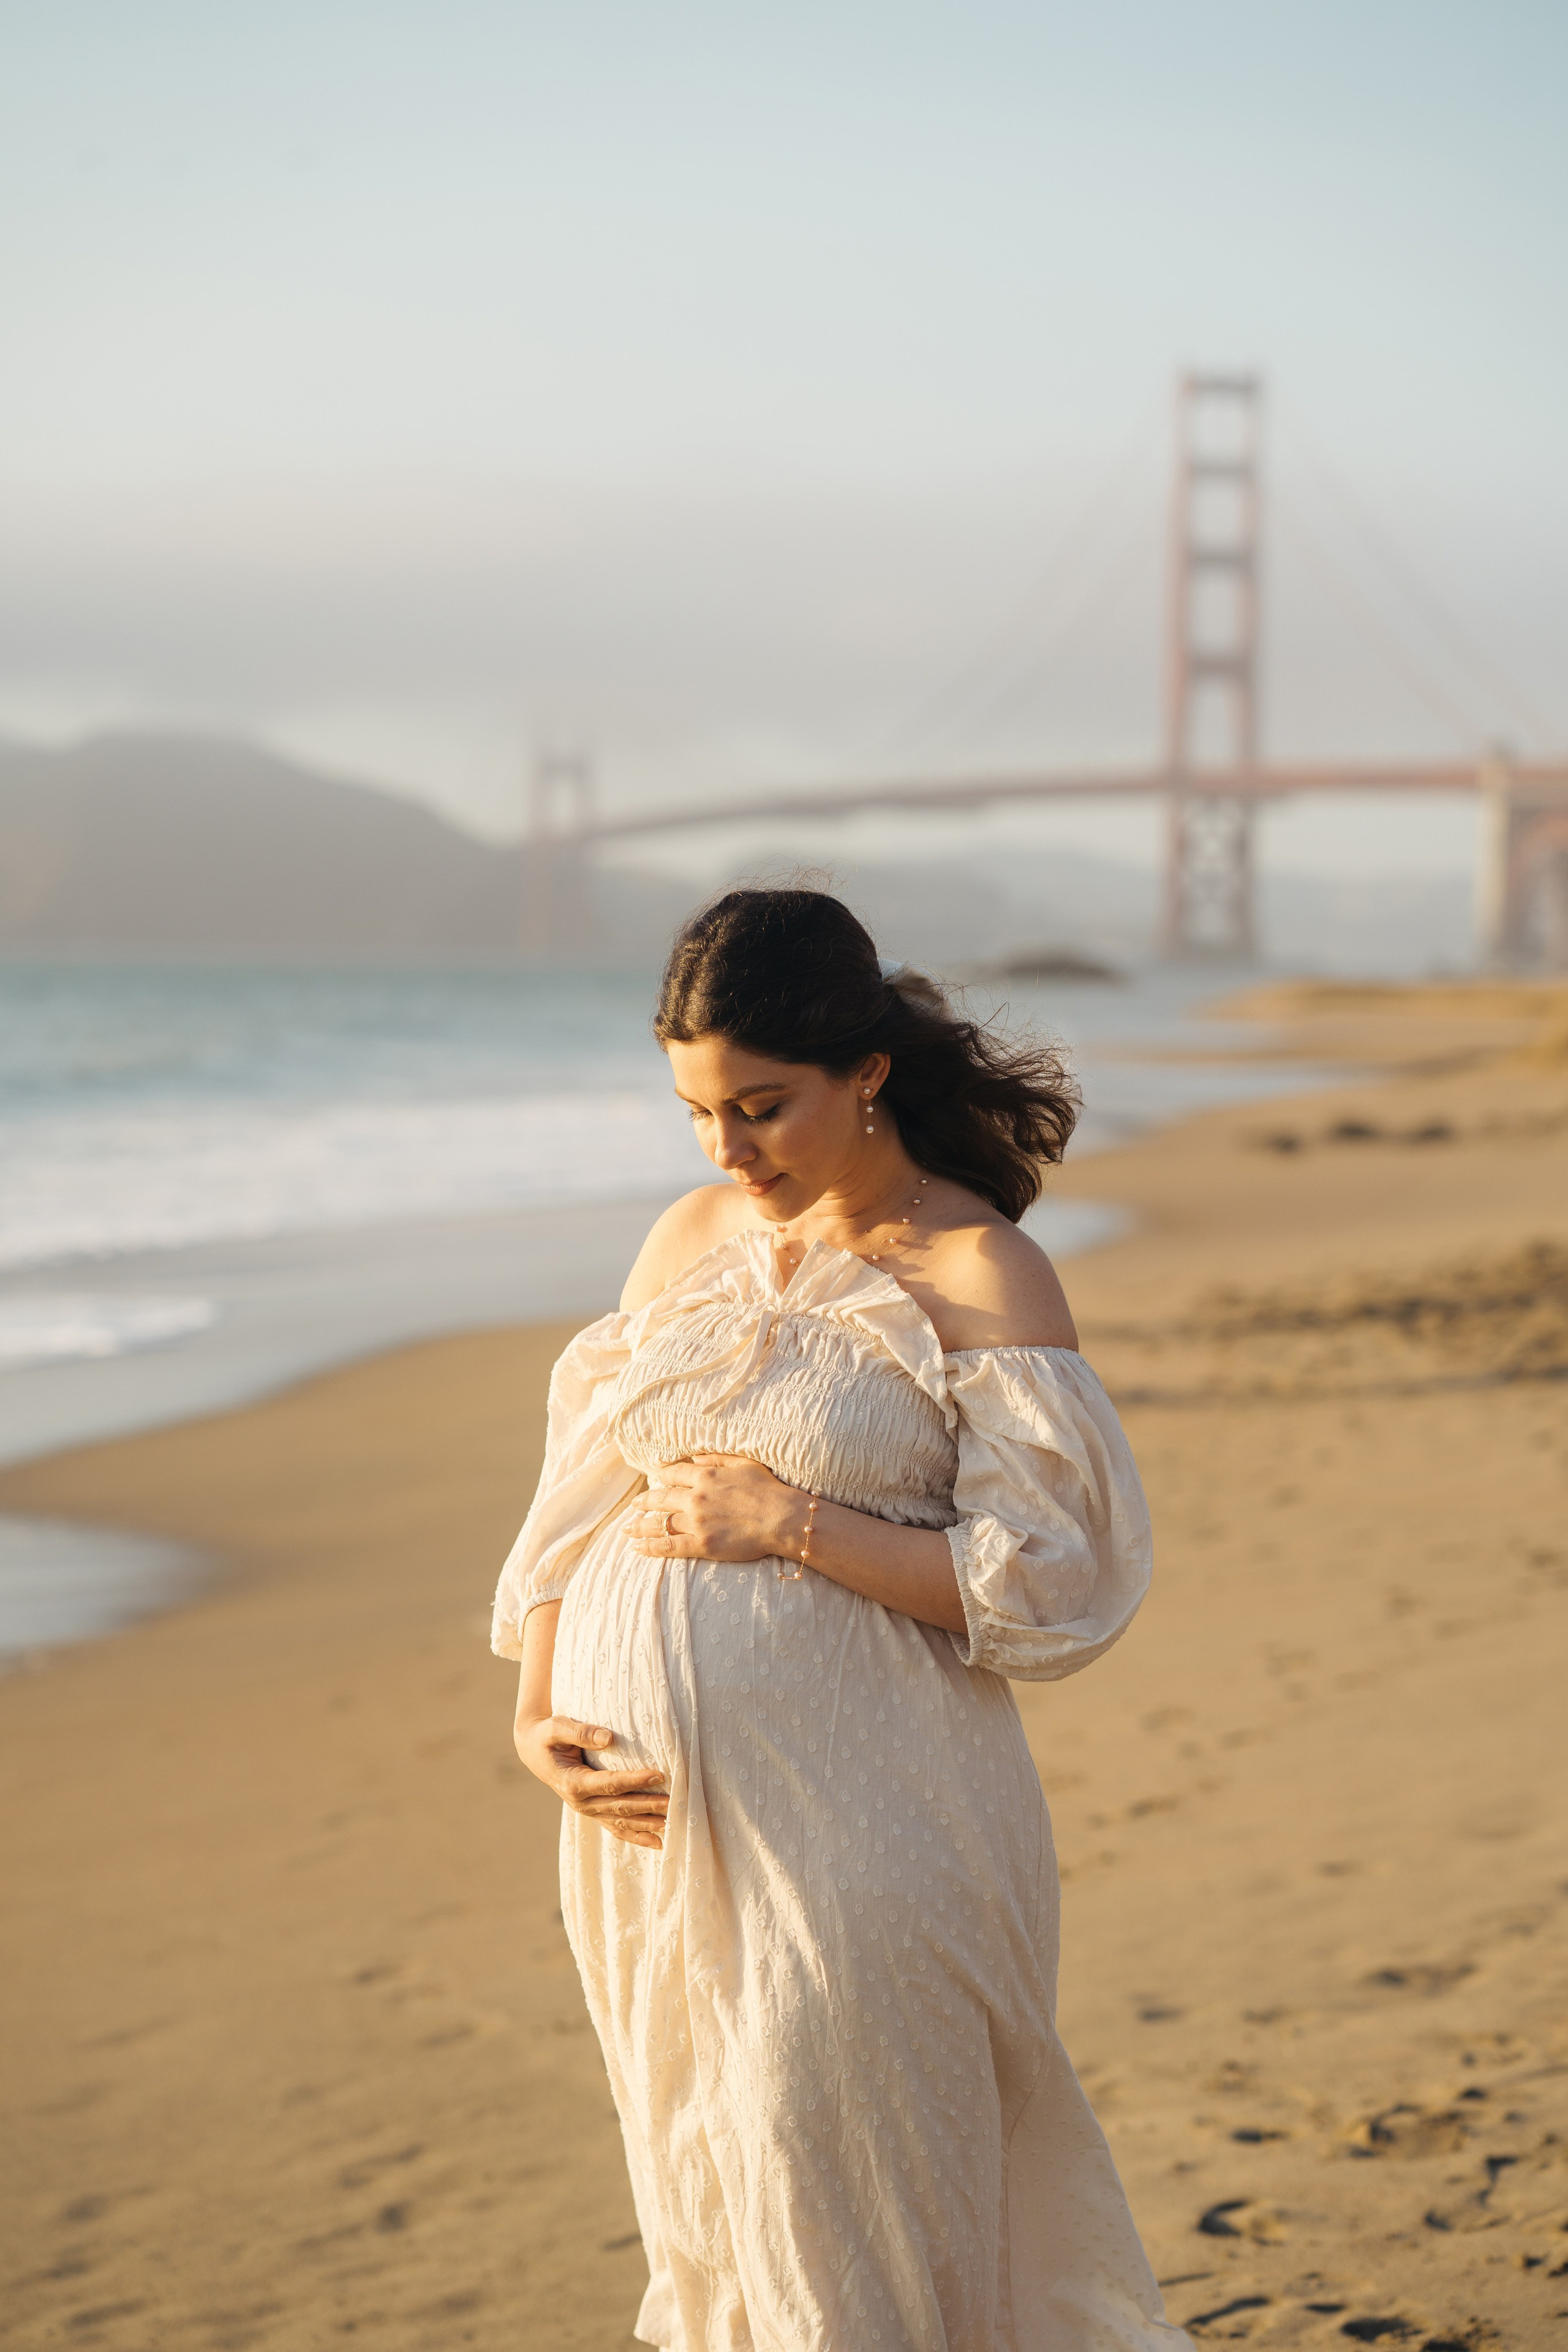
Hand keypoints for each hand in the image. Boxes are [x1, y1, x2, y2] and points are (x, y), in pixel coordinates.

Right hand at [513, 1712, 667, 1850]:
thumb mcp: (556, 1727)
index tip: (658, 1775)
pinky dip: (636, 1836)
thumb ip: (581, 1732)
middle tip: (674, 1802)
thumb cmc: (547, 1736)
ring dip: (646, 1825)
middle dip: (647, 1805)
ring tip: (672, 1825)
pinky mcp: (592, 1811)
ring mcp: (587, 1810)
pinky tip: (657, 1843)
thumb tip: (608, 1738)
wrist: (534, 1751)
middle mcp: (580, 1802)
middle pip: (619, 1806)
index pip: (609, 1784)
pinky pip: (616, 1828)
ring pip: (620, 1822)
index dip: (634, 1781)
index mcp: (573, 1783)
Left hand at [630, 1454, 806, 1565]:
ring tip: (627, 1529)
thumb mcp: (742, 1464)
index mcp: (705, 1476)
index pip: (673, 1473)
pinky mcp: (701, 1544)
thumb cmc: (768, 1489)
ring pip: (660, 1523)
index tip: (653, 1476)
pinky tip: (637, 1548)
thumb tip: (693, 1458)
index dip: (660, 1475)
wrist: (782, 1518)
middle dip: (644, 1501)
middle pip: (661, 1498)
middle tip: (633, 1505)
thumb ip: (715, 1459)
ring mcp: (696, 1522)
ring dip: (640, 1526)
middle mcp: (695, 1497)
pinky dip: (650, 1547)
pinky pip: (668, 1546)